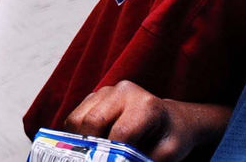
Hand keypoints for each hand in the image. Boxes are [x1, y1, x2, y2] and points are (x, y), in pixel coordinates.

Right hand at [64, 80, 231, 161]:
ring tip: (93, 153)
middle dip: (91, 147)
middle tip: (97, 160)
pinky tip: (90, 145)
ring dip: (79, 141)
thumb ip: (145, 160)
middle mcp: (123, 91)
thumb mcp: (169, 153)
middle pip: (93, 122)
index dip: (114, 154)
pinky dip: (76, 135)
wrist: (172, 119)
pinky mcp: (94, 96)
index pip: (121, 133)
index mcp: (145, 104)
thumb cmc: (171, 136)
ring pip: (77, 119)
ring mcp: (106, 91)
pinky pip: (74, 118)